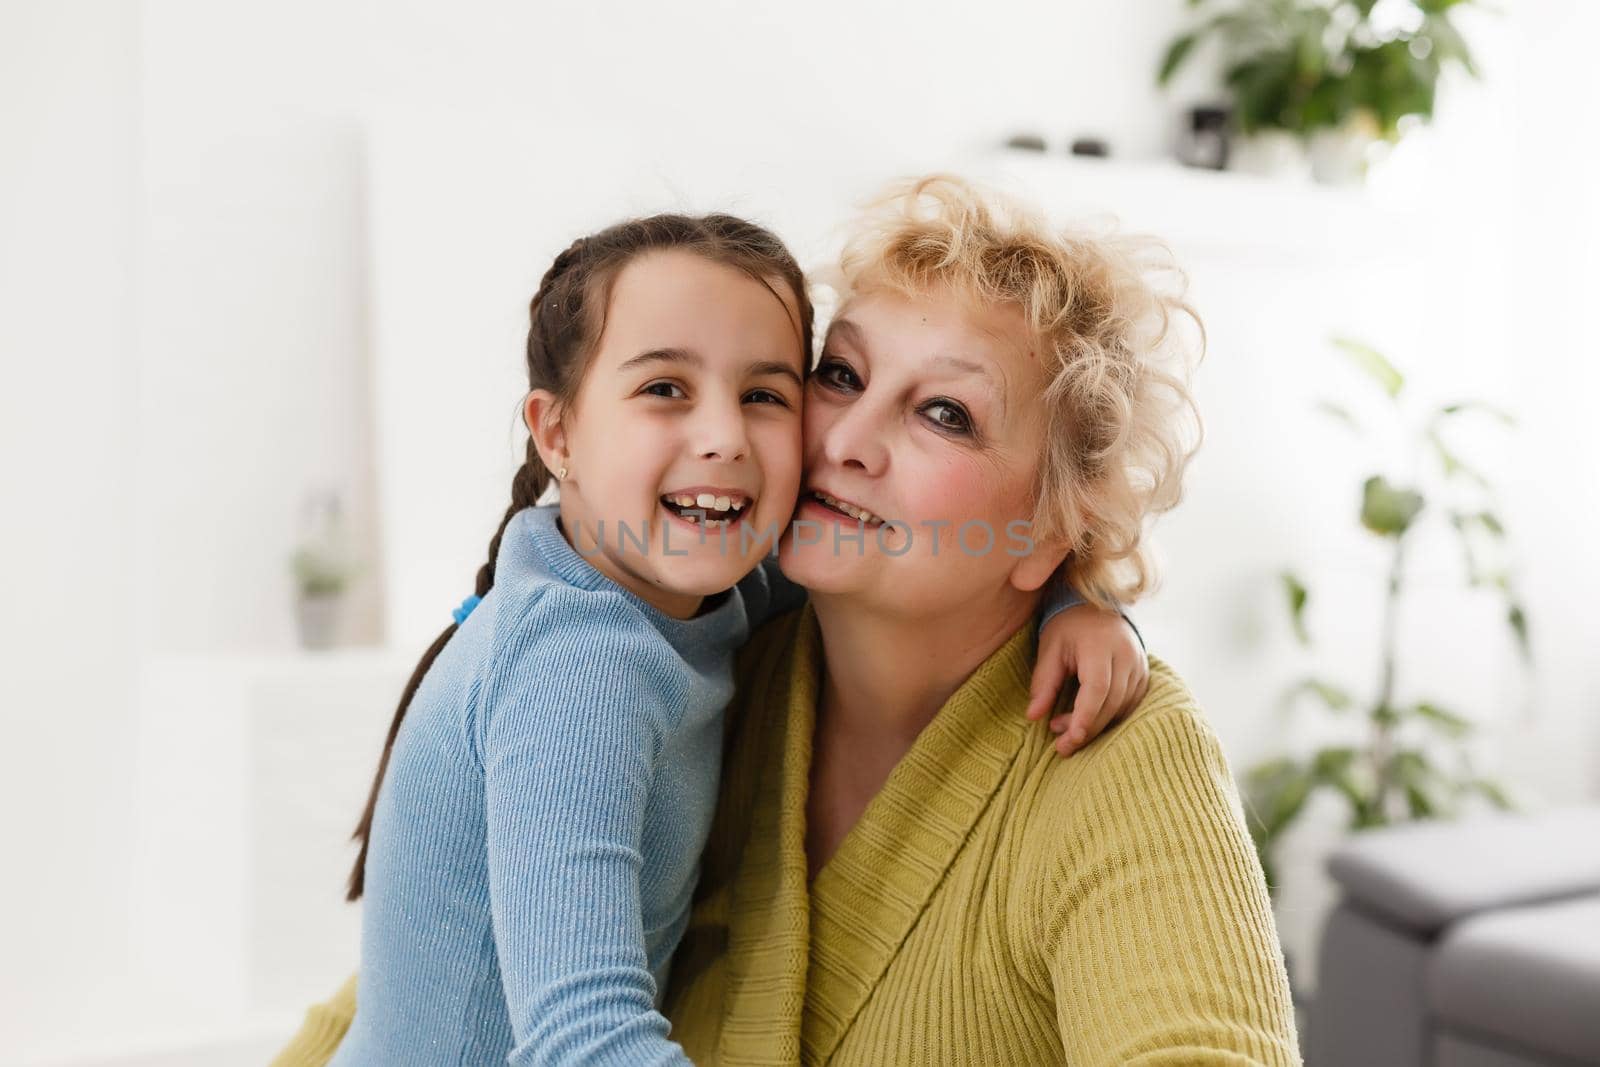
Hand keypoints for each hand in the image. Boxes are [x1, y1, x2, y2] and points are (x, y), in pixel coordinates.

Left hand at [1025, 605, 1148, 756]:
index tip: (1069, 739)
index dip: (1085, 717)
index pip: (1098, 688)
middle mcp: (1126, 655)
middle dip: (1087, 728)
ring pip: (1123, 706)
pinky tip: (1090, 721)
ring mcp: (1140, 664)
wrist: (1097, 605)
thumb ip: (1044, 683)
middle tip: (1062, 746)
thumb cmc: (1068, 627)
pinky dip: (1112, 717)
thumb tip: (1033, 716)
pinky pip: (1132, 703)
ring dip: (1098, 725)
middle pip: (1112, 702)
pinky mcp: (1144, 673)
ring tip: (1068, 730)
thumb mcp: (1050, 649)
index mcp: (1101, 645)